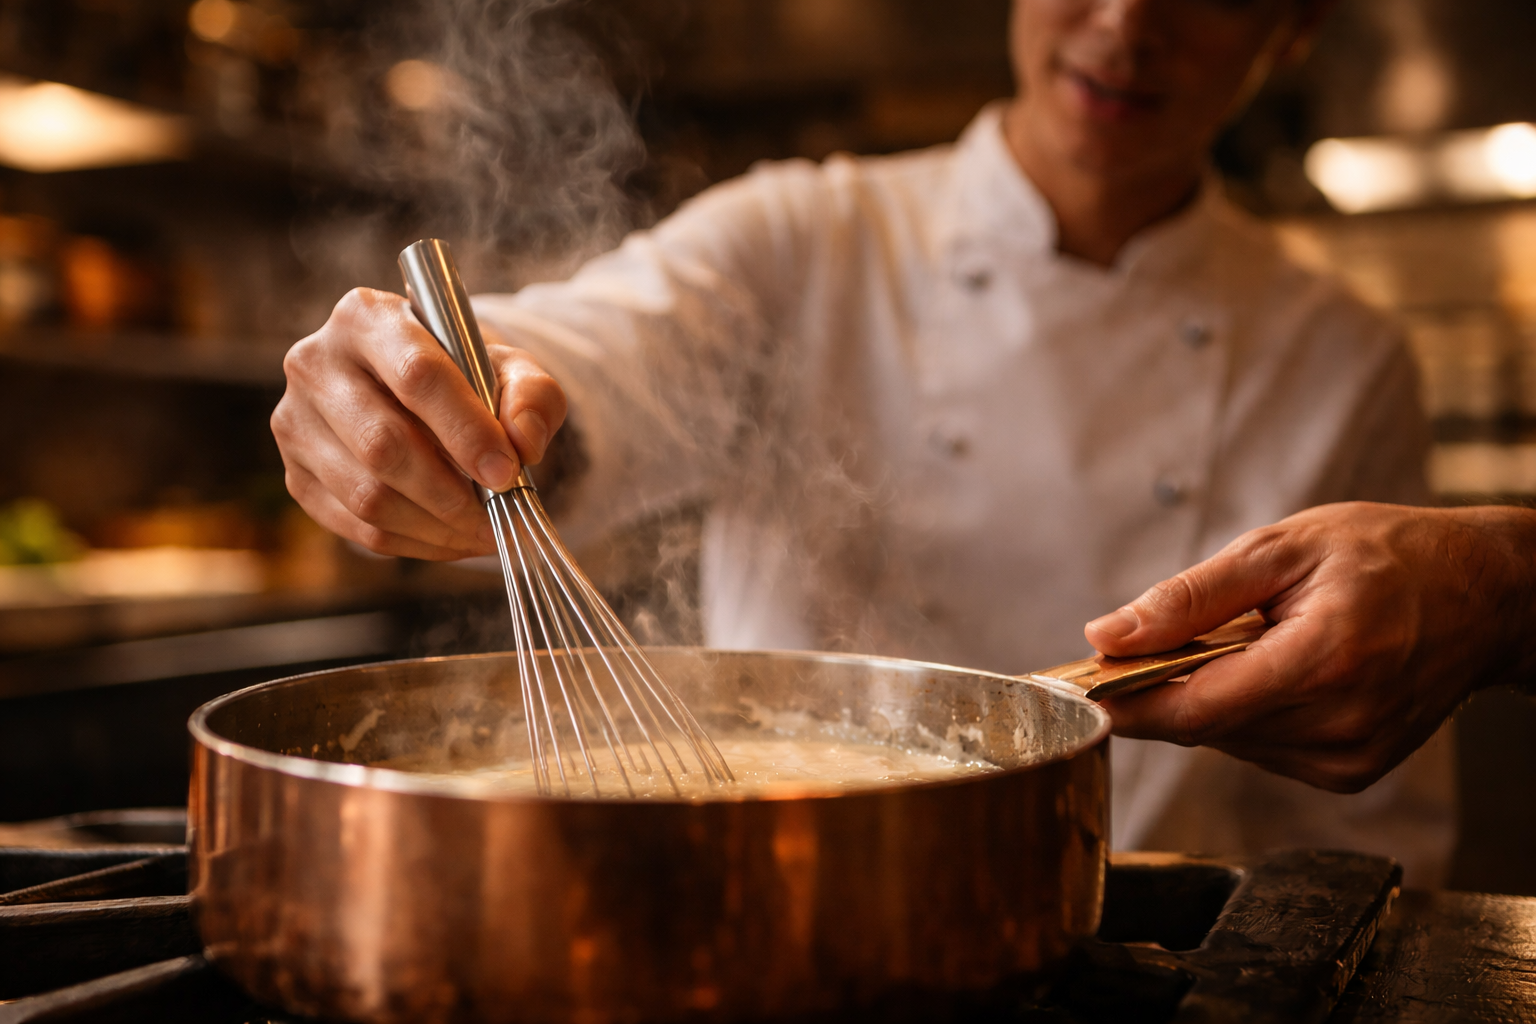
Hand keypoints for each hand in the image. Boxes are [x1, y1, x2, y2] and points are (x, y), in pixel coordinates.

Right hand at [271, 288, 566, 559]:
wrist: (418, 391)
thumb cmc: (465, 374)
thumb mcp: (511, 368)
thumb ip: (532, 396)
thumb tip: (523, 444)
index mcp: (367, 317)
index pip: (416, 376)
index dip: (465, 431)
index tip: (507, 472)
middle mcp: (315, 363)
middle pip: (383, 445)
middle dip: (452, 492)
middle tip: (500, 512)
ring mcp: (295, 422)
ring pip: (368, 496)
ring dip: (437, 526)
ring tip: (483, 530)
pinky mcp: (296, 475)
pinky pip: (357, 528)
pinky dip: (415, 543)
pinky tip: (451, 536)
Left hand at [1083, 502, 1535, 792]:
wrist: (1485, 595)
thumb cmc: (1388, 556)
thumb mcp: (1280, 549)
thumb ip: (1189, 597)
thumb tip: (1107, 636)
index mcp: (1323, 661)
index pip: (1192, 707)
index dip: (1124, 702)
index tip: (1075, 687)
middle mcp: (1339, 724)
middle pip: (1203, 726)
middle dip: (1161, 688)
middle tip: (1143, 642)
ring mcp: (1348, 758)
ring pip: (1227, 740)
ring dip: (1209, 696)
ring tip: (1242, 641)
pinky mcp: (1349, 773)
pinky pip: (1260, 748)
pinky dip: (1245, 712)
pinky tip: (1273, 670)